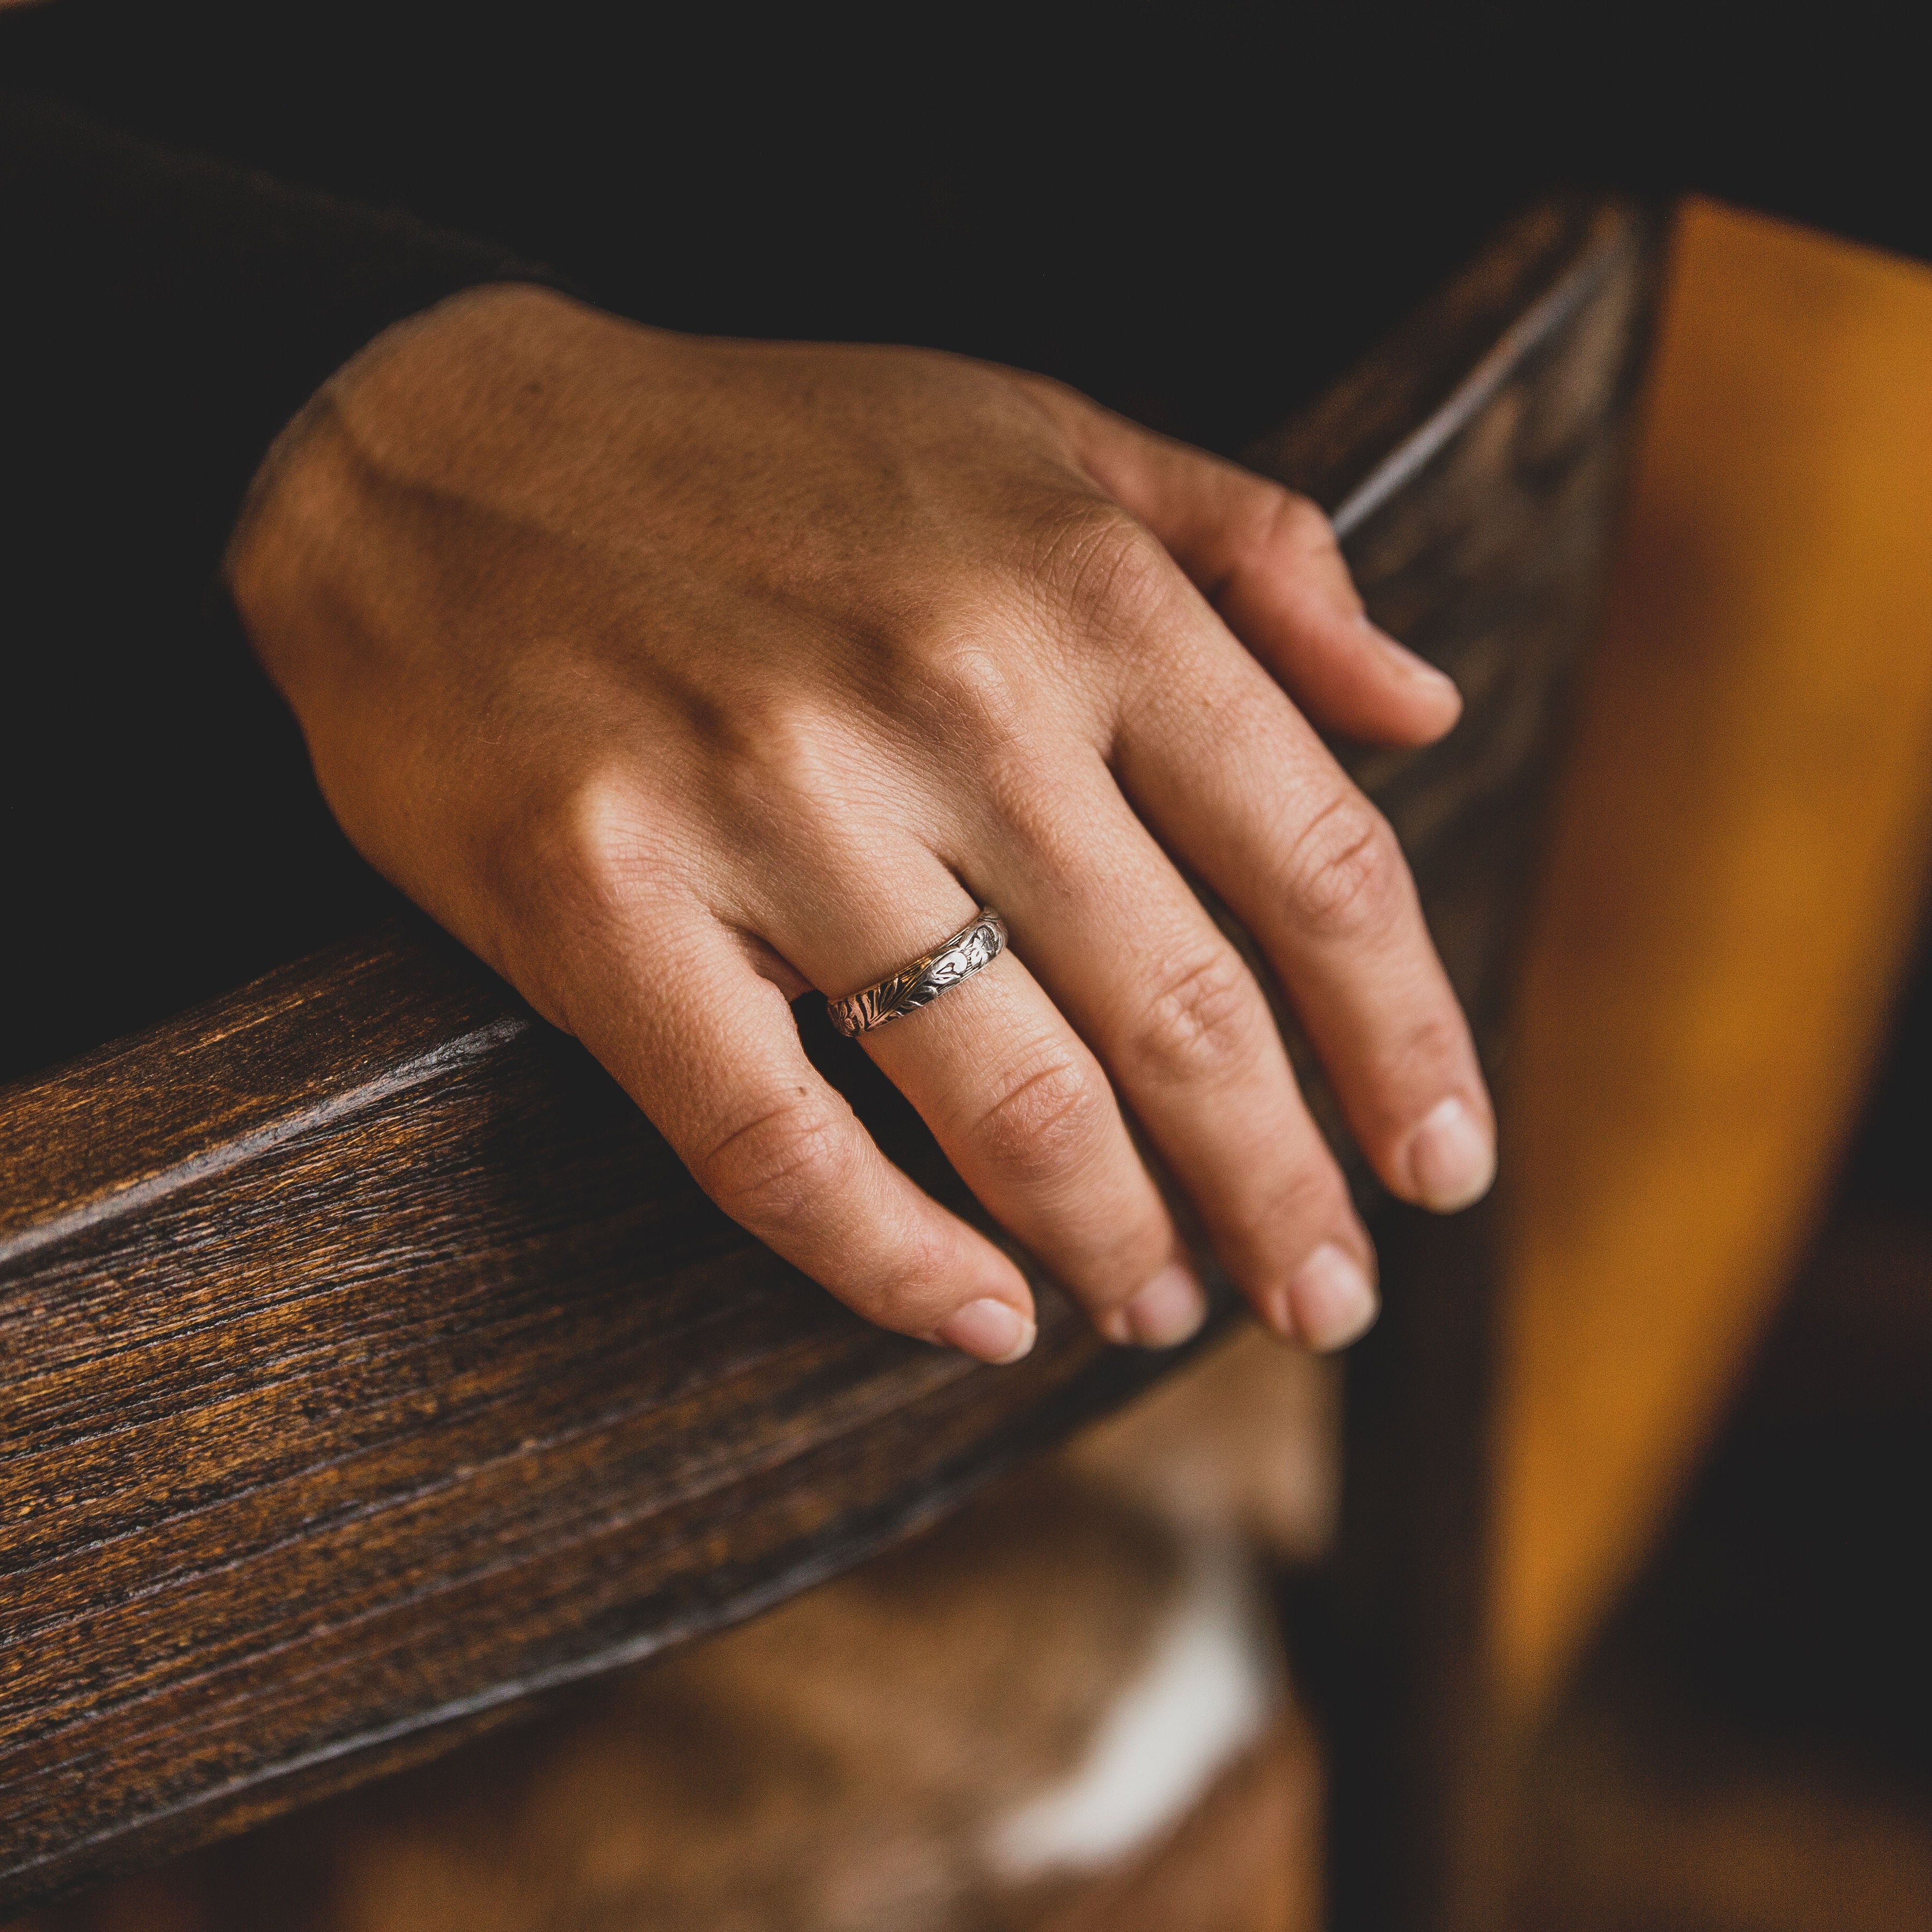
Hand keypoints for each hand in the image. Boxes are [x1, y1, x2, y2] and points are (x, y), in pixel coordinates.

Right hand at [229, 285, 1493, 1364]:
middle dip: (1284, 1190)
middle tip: (1328, 1300)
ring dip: (1115, 1243)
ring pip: (1003, 1103)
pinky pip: (775, 1141)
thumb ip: (1253, 557)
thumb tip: (1424, 708)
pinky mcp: (601, 901)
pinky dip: (891, 1263)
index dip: (1404, 1040)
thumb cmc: (766, 455)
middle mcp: (943, 696)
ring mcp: (760, 804)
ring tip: (1166, 1308)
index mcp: (1076, 586)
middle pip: (1184, 1016)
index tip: (1444, 1164)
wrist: (439, 449)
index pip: (1317, 863)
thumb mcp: (1040, 436)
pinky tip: (979, 1321)